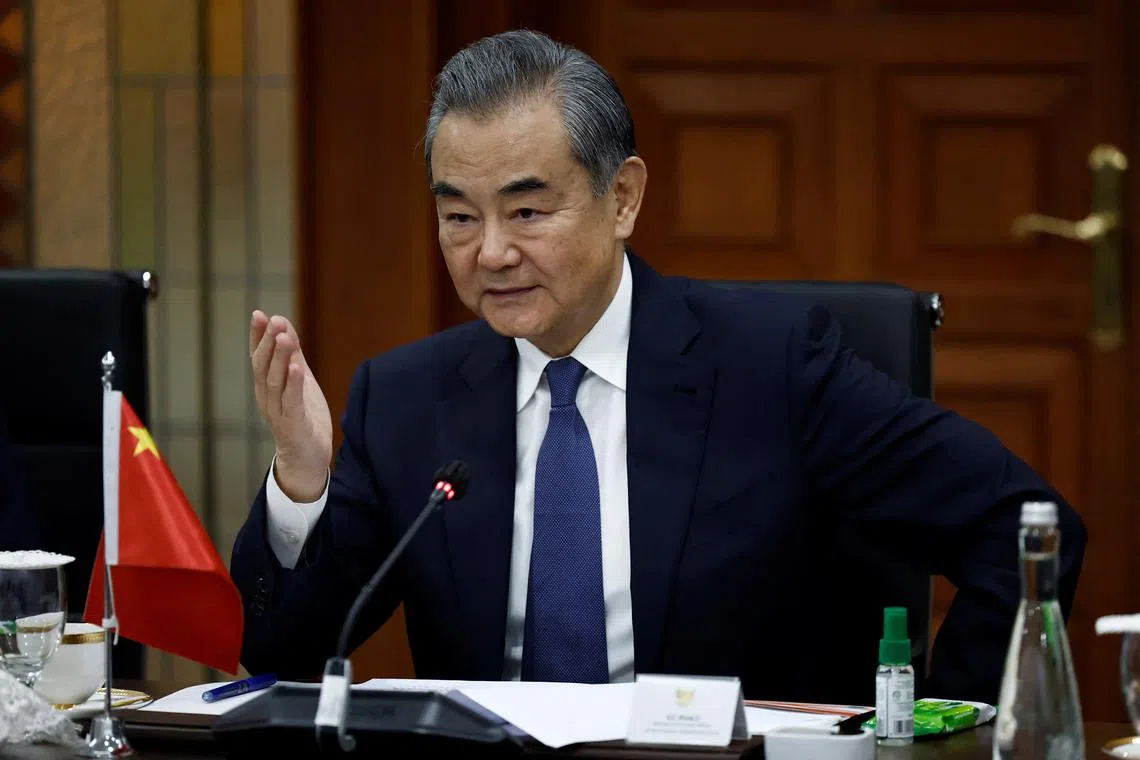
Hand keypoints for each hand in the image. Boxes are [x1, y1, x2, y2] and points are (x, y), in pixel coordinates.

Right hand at [249, 310, 332, 501]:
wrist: (306, 459)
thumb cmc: (302, 416)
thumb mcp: (298, 380)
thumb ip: (292, 354)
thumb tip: (284, 324)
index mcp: (266, 387)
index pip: (258, 357)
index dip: (257, 336)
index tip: (259, 314)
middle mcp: (267, 398)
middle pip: (263, 367)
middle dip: (268, 342)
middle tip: (274, 320)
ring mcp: (278, 412)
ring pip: (275, 382)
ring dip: (279, 358)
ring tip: (285, 337)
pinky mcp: (294, 425)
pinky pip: (292, 402)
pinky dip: (294, 384)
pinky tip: (297, 367)